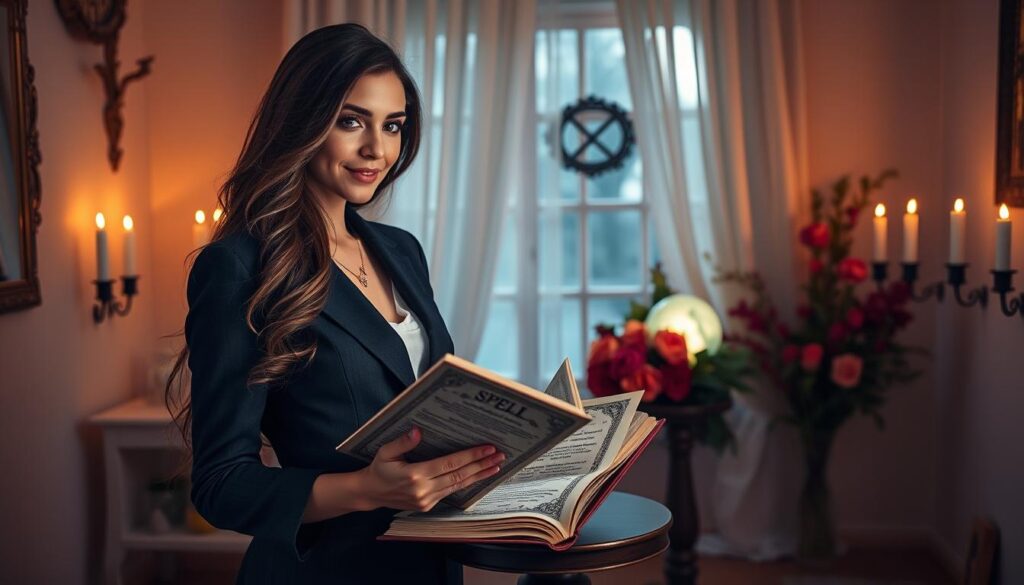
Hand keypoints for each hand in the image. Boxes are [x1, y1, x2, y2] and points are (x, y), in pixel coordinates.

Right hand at [357, 426, 504, 511]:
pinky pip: (451, 492)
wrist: (371, 493)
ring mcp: (427, 500)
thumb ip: (402, 442)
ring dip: (479, 476)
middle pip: (459, 476)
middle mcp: (424, 490)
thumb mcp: (386, 451)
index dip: (470, 456)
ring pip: (458, 486)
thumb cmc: (379, 469)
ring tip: (495, 466)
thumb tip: (419, 431)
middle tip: (499, 456)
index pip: (449, 464)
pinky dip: (466, 483)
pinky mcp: (428, 506)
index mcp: (415, 475)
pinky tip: (478, 476)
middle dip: (481, 465)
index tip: (487, 448)